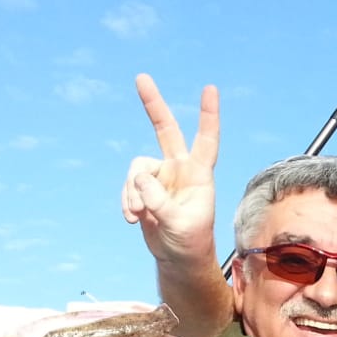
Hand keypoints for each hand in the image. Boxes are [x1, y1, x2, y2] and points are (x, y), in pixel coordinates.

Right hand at [121, 76, 220, 264]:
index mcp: (199, 175)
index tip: (210, 89)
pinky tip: (132, 218)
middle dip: (153, 105)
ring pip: (137, 170)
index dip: (208, 116)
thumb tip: (140, 178)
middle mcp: (180, 169)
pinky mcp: (144, 189)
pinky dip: (127, 201)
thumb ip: (159, 200)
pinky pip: (129, 186)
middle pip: (165, 130)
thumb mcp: (178, 224)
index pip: (206, 140)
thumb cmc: (189, 242)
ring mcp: (160, 177)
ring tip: (137, 214)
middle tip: (141, 77)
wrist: (178, 259)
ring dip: (132, 192)